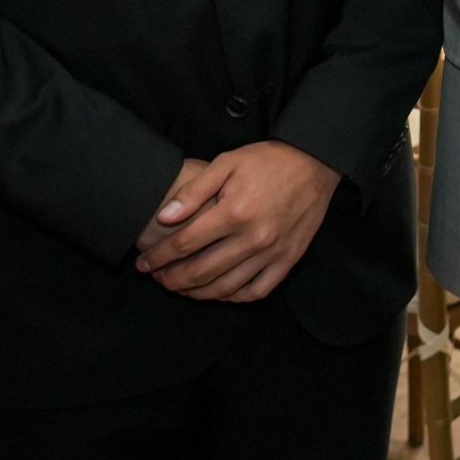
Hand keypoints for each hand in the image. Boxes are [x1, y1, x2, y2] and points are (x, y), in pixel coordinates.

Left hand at [134, 143, 339, 302]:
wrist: (314, 163)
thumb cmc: (268, 161)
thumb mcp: (226, 163)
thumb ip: (194, 191)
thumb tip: (165, 218)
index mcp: (234, 212)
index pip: (185, 244)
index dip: (159, 257)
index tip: (144, 263)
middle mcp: (253, 237)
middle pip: (201, 271)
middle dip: (171, 279)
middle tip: (157, 278)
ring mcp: (272, 253)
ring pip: (225, 288)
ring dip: (196, 293)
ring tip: (180, 288)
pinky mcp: (288, 261)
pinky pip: (256, 291)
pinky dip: (233, 297)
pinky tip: (218, 292)